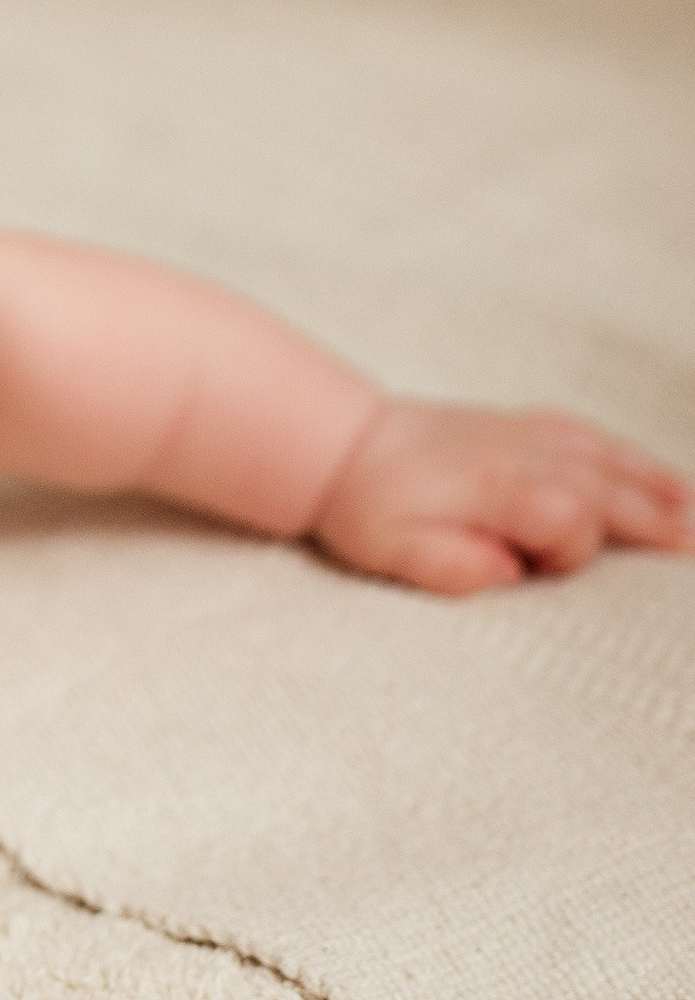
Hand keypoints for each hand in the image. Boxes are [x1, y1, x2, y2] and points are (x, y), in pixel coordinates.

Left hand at [310, 397, 694, 594]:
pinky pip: (584, 435)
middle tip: (694, 545)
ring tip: (692, 510)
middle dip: (652, 515)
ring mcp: (521, 435)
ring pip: (602, 456)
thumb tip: (511, 572)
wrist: (339, 445)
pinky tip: (651, 471)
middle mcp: (518, 454)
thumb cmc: (366, 507)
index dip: (572, 551)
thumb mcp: (392, 551)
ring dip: (651, 482)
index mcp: (494, 488)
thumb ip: (453, 565)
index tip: (547, 571)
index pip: (567, 519)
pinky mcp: (518, 427)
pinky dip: (623, 454)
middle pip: (602, 484)